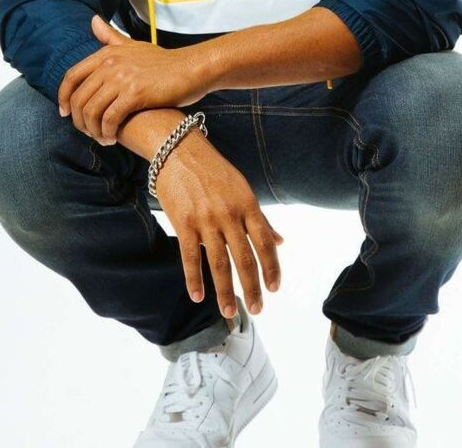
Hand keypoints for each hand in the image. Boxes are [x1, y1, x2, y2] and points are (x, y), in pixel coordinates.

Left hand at [57, 15, 208, 142]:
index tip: (66, 113)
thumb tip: (93, 21)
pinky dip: (106, 133)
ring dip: (92, 130)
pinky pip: (109, 119)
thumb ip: (111, 37)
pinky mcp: (135, 94)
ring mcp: (122, 78)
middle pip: (79, 98)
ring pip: (91, 111)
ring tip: (102, 138)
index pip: (72, 76)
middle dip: (79, 120)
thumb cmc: (164, 62)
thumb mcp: (134, 45)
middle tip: (88, 133)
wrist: (192, 69)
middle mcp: (110, 63)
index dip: (64, 97)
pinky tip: (112, 139)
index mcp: (107, 53)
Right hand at [154, 134, 284, 317]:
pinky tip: (198, 296)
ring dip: (225, 291)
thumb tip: (281, 242)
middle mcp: (229, 214)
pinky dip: (194, 279)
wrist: (180, 150)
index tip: (274, 288)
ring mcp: (205, 219)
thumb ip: (260, 218)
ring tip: (230, 312)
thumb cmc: (214, 171)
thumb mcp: (242, 189)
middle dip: (252, 287)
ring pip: (219, 263)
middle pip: (244, 257)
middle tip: (257, 310)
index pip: (265, 242)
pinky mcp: (183, 222)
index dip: (271, 267)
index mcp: (247, 204)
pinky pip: (190, 256)